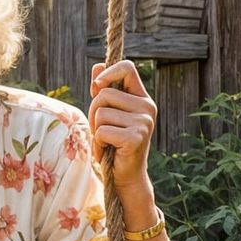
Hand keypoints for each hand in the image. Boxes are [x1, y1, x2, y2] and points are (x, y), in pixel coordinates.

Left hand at [88, 61, 155, 192]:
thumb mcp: (108, 115)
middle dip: (93, 113)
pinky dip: (98, 144)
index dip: (108, 72)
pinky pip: (102, 131)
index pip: (127, 67)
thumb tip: (97, 65)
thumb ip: (103, 91)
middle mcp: (147, 107)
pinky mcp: (136, 137)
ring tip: (106, 142)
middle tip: (101, 131)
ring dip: (95, 130)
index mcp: (142, 98)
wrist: (126, 175)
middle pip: (104, 94)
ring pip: (100, 113)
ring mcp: (143, 122)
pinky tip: (108, 151)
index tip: (97, 85)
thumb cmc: (114, 143)